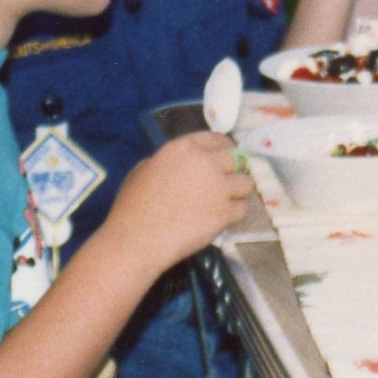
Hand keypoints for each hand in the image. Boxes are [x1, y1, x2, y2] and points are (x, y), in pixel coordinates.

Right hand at [105, 133, 251, 275]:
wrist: (138, 239)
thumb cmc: (132, 205)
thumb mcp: (144, 169)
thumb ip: (169, 161)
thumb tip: (182, 165)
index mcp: (185, 148)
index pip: (217, 139)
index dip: (222, 149)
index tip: (222, 159)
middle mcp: (207, 162)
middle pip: (236, 159)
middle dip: (231, 170)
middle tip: (223, 183)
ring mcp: (220, 187)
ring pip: (245, 183)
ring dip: (237, 192)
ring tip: (225, 202)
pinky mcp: (226, 212)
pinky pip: (242, 209)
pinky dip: (233, 214)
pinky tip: (221, 219)